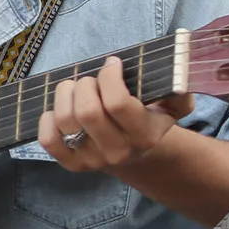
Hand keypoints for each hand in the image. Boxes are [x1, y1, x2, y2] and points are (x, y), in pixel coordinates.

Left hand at [37, 56, 190, 172]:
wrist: (136, 154)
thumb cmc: (148, 117)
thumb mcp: (172, 104)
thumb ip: (180, 90)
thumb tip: (180, 75)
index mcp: (144, 135)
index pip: (117, 103)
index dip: (109, 76)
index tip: (112, 64)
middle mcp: (118, 151)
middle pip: (88, 111)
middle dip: (85, 83)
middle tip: (91, 79)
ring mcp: (93, 160)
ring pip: (65, 120)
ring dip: (65, 93)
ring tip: (75, 88)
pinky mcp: (72, 164)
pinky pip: (48, 139)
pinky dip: (47, 118)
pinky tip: (60, 109)